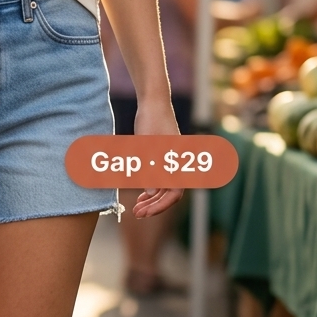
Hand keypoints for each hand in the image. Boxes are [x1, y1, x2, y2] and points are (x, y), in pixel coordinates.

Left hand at [132, 97, 184, 218]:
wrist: (153, 102)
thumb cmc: (151, 122)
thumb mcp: (146, 148)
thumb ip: (150, 171)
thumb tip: (152, 193)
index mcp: (178, 163)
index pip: (174, 194)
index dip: (159, 206)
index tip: (144, 213)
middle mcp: (179, 164)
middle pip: (170, 193)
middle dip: (154, 205)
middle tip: (137, 213)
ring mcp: (172, 160)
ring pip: (166, 187)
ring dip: (152, 199)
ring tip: (137, 207)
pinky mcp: (165, 156)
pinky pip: (161, 178)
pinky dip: (152, 187)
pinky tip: (141, 194)